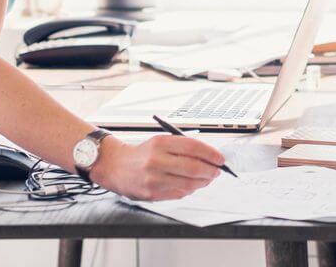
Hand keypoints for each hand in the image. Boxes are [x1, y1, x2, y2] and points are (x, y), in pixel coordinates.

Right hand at [90, 134, 224, 200]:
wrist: (116, 166)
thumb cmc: (142, 154)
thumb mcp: (160, 142)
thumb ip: (182, 148)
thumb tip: (208, 157)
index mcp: (160, 143)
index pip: (192, 147)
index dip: (210, 153)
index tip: (220, 158)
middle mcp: (157, 160)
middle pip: (193, 167)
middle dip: (210, 170)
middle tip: (217, 171)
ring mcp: (154, 178)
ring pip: (189, 184)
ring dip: (203, 182)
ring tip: (207, 179)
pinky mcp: (152, 193)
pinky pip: (179, 193)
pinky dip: (190, 190)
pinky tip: (192, 185)